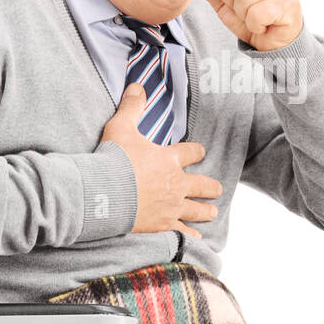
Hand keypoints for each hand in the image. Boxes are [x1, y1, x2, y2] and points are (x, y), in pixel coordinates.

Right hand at [99, 82, 223, 238]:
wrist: (105, 194)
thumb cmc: (113, 160)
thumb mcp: (120, 127)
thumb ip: (131, 107)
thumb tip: (137, 85)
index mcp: (169, 159)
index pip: (190, 153)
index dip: (196, 152)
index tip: (200, 152)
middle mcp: (176, 183)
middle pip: (201, 184)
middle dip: (210, 186)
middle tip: (217, 189)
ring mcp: (171, 206)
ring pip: (196, 209)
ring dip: (206, 209)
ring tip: (212, 212)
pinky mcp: (163, 225)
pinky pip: (182, 231)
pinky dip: (190, 235)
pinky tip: (197, 238)